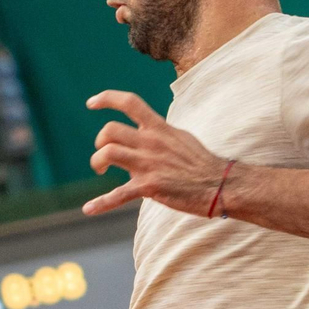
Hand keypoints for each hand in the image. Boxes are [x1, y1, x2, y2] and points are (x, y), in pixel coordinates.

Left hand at [83, 90, 229, 215]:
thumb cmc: (201, 163)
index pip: (129, 103)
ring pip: (108, 153)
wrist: (220, 184)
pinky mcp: (150, 186)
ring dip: (97, 162)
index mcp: (159, 128)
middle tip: (103, 155)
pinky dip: (100, 203)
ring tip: (100, 170)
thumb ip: (159, 135)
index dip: (106, 99)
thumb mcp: (180, 138)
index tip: (91, 103)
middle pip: (110, 130)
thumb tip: (144, 136)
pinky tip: (89, 209)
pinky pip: (118, 194)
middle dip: (100, 142)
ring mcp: (149, 164)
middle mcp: (151, 142)